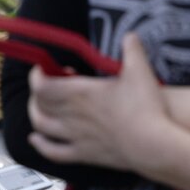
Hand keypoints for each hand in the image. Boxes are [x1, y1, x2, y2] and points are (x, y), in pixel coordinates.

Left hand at [26, 33, 168, 171]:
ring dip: (35, 114)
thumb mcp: (140, 72)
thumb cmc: (147, 108)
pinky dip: (41, 145)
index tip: (42, 69)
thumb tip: (130, 35)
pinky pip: (54, 152)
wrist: (154, 145)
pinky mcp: (83, 154)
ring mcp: (75, 136)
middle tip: (45, 85)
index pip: (42, 84)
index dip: (37, 75)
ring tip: (39, 108)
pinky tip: (36, 140)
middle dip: (37, 92)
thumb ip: (133, 50)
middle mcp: (72, 114)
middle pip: (39, 103)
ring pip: (41, 125)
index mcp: (80, 92)